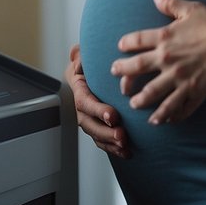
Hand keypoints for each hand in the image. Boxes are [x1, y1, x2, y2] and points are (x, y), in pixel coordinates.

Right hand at [65, 43, 130, 158]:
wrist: (96, 66)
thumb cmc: (92, 57)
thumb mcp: (86, 51)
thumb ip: (80, 55)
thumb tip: (79, 62)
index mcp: (79, 87)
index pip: (84, 102)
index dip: (97, 110)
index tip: (113, 116)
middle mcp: (81, 105)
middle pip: (88, 123)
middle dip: (105, 132)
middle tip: (122, 135)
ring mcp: (89, 117)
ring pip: (95, 134)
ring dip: (109, 142)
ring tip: (125, 146)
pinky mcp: (98, 125)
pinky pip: (102, 140)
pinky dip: (113, 148)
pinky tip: (126, 152)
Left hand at [111, 0, 205, 124]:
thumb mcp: (190, 9)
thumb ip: (171, 4)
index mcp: (164, 37)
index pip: (136, 41)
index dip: (126, 44)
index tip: (121, 48)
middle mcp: (167, 59)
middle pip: (136, 68)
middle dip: (124, 75)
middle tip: (119, 81)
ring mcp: (178, 77)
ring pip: (152, 93)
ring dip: (141, 100)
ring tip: (134, 105)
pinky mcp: (193, 91)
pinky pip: (177, 107)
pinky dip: (167, 115)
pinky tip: (161, 120)